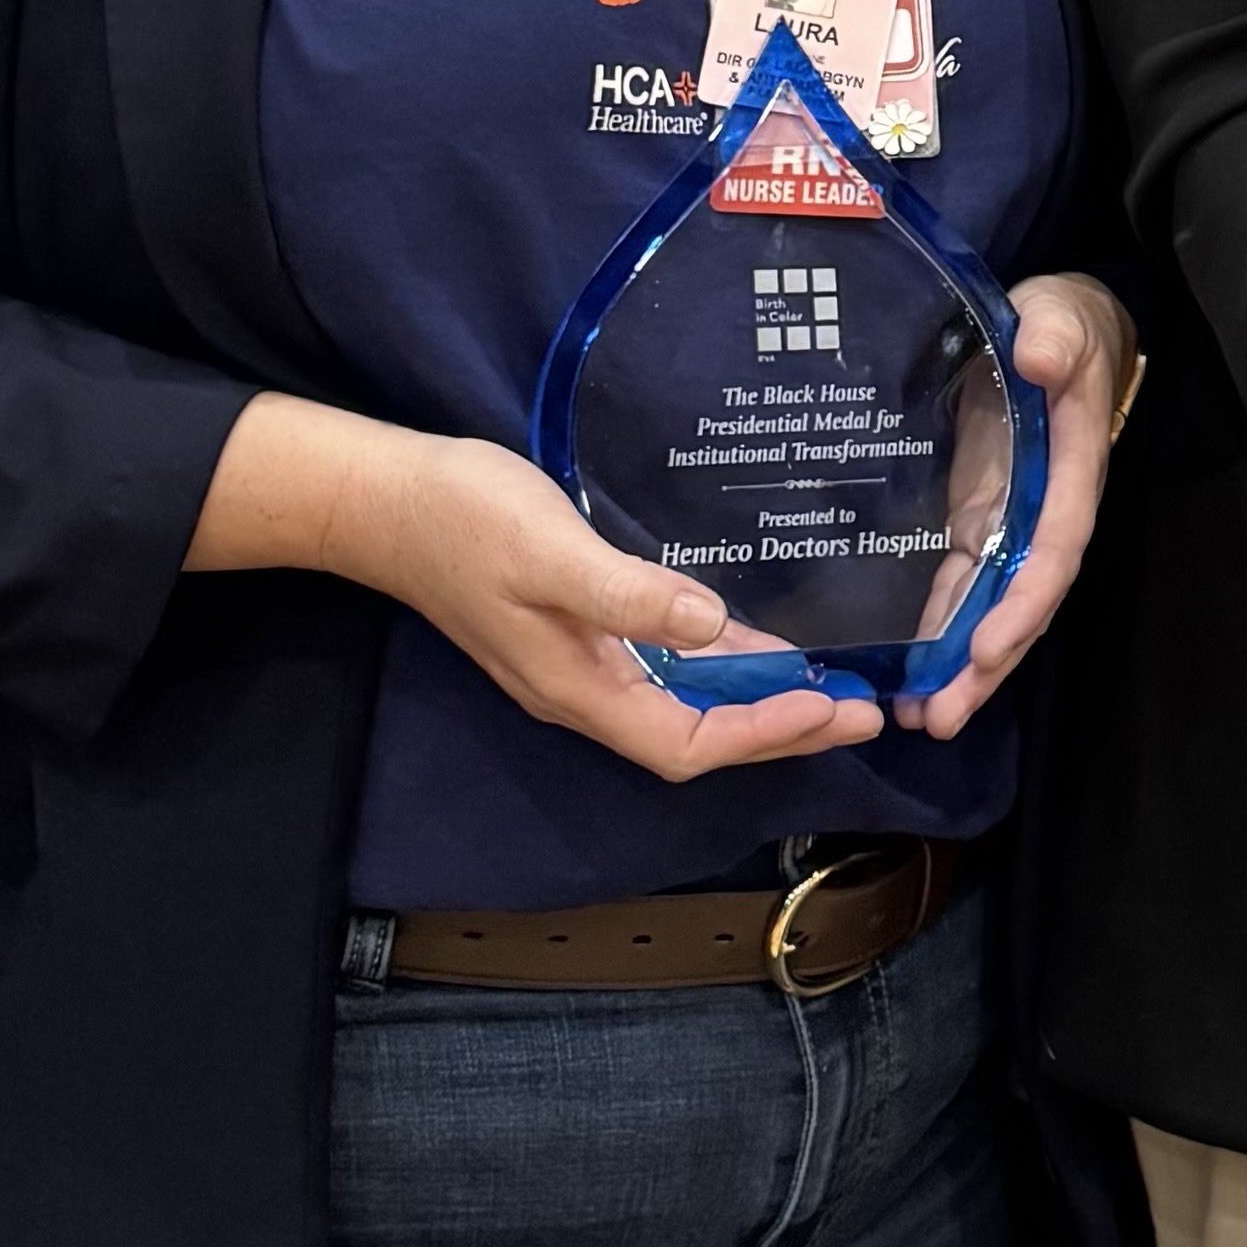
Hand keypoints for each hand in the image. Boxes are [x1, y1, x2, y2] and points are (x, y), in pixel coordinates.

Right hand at [296, 412, 890, 783]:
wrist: (384, 501)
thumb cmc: (464, 520)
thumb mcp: (551, 551)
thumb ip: (629, 593)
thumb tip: (713, 625)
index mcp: (579, 689)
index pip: (687, 745)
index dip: (764, 735)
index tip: (833, 709)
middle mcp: (584, 692)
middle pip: (696, 738)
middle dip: (780, 729)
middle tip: (863, 712)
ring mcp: (579, 664)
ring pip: (683, 705)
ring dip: (756, 701)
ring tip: (832, 688)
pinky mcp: (577, 631)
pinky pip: (662, 667)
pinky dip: (716, 663)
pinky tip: (754, 643)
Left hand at [884, 272, 1132, 737]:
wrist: (1051, 324)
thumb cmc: (1061, 320)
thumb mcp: (1059, 316)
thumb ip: (1053, 336)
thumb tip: (1039, 355)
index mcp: (1070, 471)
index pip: (1052, 550)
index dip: (1022, 604)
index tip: (985, 650)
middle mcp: (1042, 511)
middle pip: (1020, 603)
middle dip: (984, 666)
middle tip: (938, 719)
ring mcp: (1008, 519)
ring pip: (987, 606)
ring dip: (958, 667)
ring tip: (916, 720)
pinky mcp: (977, 516)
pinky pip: (960, 584)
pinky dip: (939, 630)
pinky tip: (906, 674)